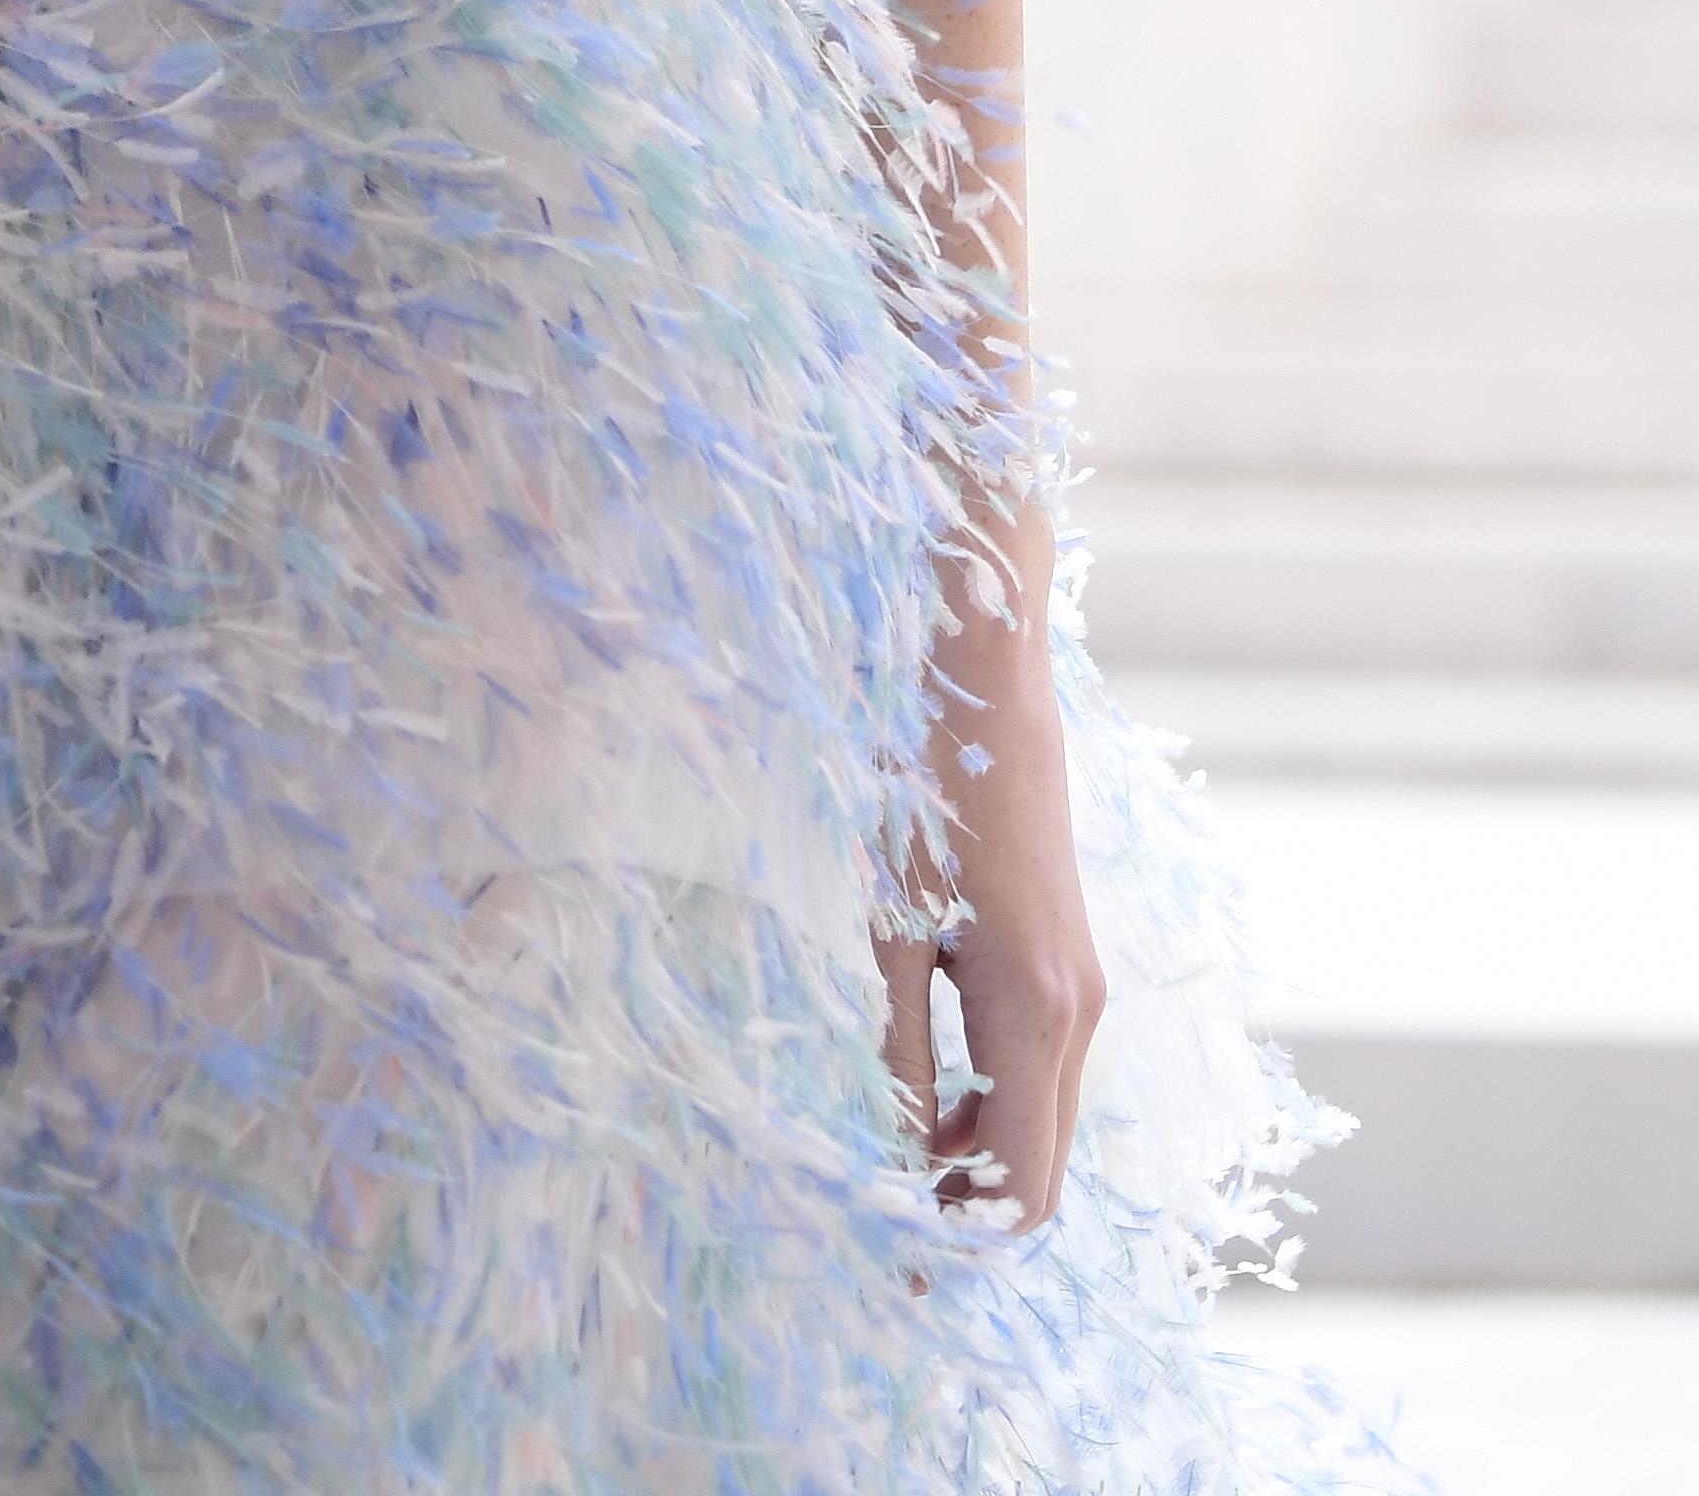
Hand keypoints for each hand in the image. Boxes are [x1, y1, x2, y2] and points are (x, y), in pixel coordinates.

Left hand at [877, 565, 1103, 1224]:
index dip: (965, 1242)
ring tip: (892, 1158)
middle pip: (1042, 1165)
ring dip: (978, 1154)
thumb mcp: (890, 934)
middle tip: (887, 1233)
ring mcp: (1082, 990)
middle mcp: (1077, 1017)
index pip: (1022, 1186)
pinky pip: (1038, 1069)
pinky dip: (991, 1102)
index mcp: (1034, 1019)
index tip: (900, 1273)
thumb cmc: (924, 803)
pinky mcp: (1068, 964)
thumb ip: (898, 1051)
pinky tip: (927, 1085)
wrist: (987, 695)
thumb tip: (893, 1158)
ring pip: (1041, 1118)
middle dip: (973, 1211)